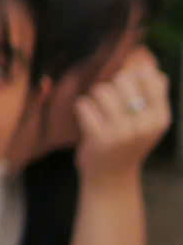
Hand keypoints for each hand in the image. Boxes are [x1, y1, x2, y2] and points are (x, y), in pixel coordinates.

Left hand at [76, 46, 171, 181]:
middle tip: (111, 109)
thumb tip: (153, 67)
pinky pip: (83, 104)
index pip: (149, 77)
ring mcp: (123, 132)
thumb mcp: (147, 121)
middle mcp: (145, 125)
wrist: (111, 177)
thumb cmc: (127, 141)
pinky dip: (82, 111)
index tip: (126, 92)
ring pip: (100, 90)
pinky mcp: (101, 138)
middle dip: (111, 88)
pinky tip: (90, 125)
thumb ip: (151, 93)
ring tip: (100, 117)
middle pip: (121, 79)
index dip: (132, 76)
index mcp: (161, 117)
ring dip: (95, 100)